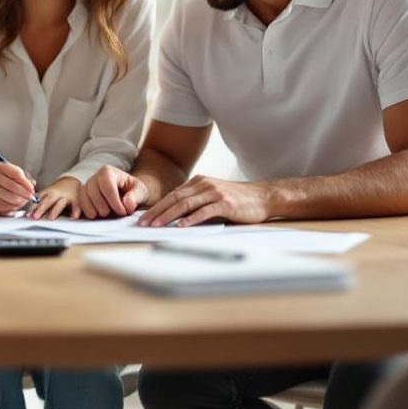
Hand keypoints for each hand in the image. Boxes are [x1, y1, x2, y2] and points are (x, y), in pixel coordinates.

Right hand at [0, 162, 35, 215]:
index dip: (26, 183)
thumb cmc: (1, 179)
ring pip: (7, 198)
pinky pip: (1, 207)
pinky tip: (13, 205)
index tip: (32, 189)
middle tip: (30, 197)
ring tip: (22, 201)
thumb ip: (23, 178)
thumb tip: (32, 183)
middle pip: (11, 186)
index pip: (16, 173)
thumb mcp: (11, 173)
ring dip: (18, 202)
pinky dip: (10, 207)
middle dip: (24, 193)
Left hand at [27, 179, 81, 219]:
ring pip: (60, 203)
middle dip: (41, 208)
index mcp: (47, 193)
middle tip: (36, 216)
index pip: (39, 200)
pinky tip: (73, 217)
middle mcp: (56, 194)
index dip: (33, 208)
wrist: (72, 183)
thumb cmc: (56, 193)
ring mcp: (67, 197)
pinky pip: (77, 206)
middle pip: (48, 200)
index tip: (28, 215)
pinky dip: (75, 211)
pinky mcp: (77, 200)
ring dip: (55, 210)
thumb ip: (39, 204)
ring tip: (50, 217)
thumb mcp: (47, 195)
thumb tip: (28, 216)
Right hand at [80, 165, 148, 218]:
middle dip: (105, 207)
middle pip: (94, 193)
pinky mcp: (83, 196)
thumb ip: (136, 196)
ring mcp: (87, 186)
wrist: (127, 194)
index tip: (123, 212)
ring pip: (85, 198)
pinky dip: (86, 211)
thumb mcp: (140, 191)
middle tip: (116, 214)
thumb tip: (127, 202)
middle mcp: (95, 177)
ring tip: (107, 215)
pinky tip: (96, 216)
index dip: (115, 201)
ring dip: (95, 211)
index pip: (107, 186)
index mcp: (108, 171)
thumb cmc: (133, 191)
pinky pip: (80, 203)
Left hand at [138, 175, 272, 226]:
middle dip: (157, 212)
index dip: (156, 207)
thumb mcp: (213, 196)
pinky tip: (182, 226)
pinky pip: (204, 211)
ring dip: (169, 216)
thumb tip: (175, 216)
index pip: (172, 195)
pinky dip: (191, 219)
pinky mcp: (225, 203)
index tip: (143, 219)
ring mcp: (214, 193)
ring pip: (186, 204)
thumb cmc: (238, 200)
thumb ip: (196, 201)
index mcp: (198, 182)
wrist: (264, 196)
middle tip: (143, 224)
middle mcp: (204, 184)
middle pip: (174, 199)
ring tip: (156, 226)